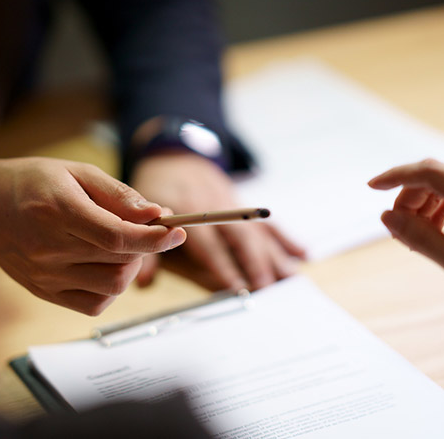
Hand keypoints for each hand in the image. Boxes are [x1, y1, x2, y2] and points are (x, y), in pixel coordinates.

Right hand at [0, 157, 185, 314]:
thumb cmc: (30, 182)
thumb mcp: (75, 172)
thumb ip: (118, 194)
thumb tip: (156, 213)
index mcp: (58, 211)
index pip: (117, 236)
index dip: (154, 238)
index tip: (177, 232)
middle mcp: (49, 249)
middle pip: (119, 261)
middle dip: (145, 245)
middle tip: (142, 228)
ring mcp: (46, 275)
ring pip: (112, 287)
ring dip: (130, 267)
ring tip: (119, 245)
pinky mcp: (44, 292)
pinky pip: (93, 304)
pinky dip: (110, 288)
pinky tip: (104, 265)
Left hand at [129, 151, 305, 290]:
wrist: (174, 155)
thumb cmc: (156, 190)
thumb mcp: (141, 216)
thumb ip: (146, 250)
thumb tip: (142, 284)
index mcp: (188, 209)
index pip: (209, 243)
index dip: (222, 266)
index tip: (235, 287)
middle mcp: (215, 205)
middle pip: (239, 237)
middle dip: (254, 263)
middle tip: (266, 288)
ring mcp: (232, 203)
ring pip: (257, 231)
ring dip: (275, 255)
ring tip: (290, 278)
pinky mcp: (242, 203)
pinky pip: (266, 223)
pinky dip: (285, 238)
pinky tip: (302, 254)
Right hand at [368, 159, 443, 321]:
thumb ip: (421, 239)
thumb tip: (387, 217)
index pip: (428, 171)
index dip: (395, 176)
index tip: (372, 187)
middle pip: (436, 173)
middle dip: (409, 196)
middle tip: (397, 229)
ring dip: (426, 201)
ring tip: (416, 233)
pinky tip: (438, 227)